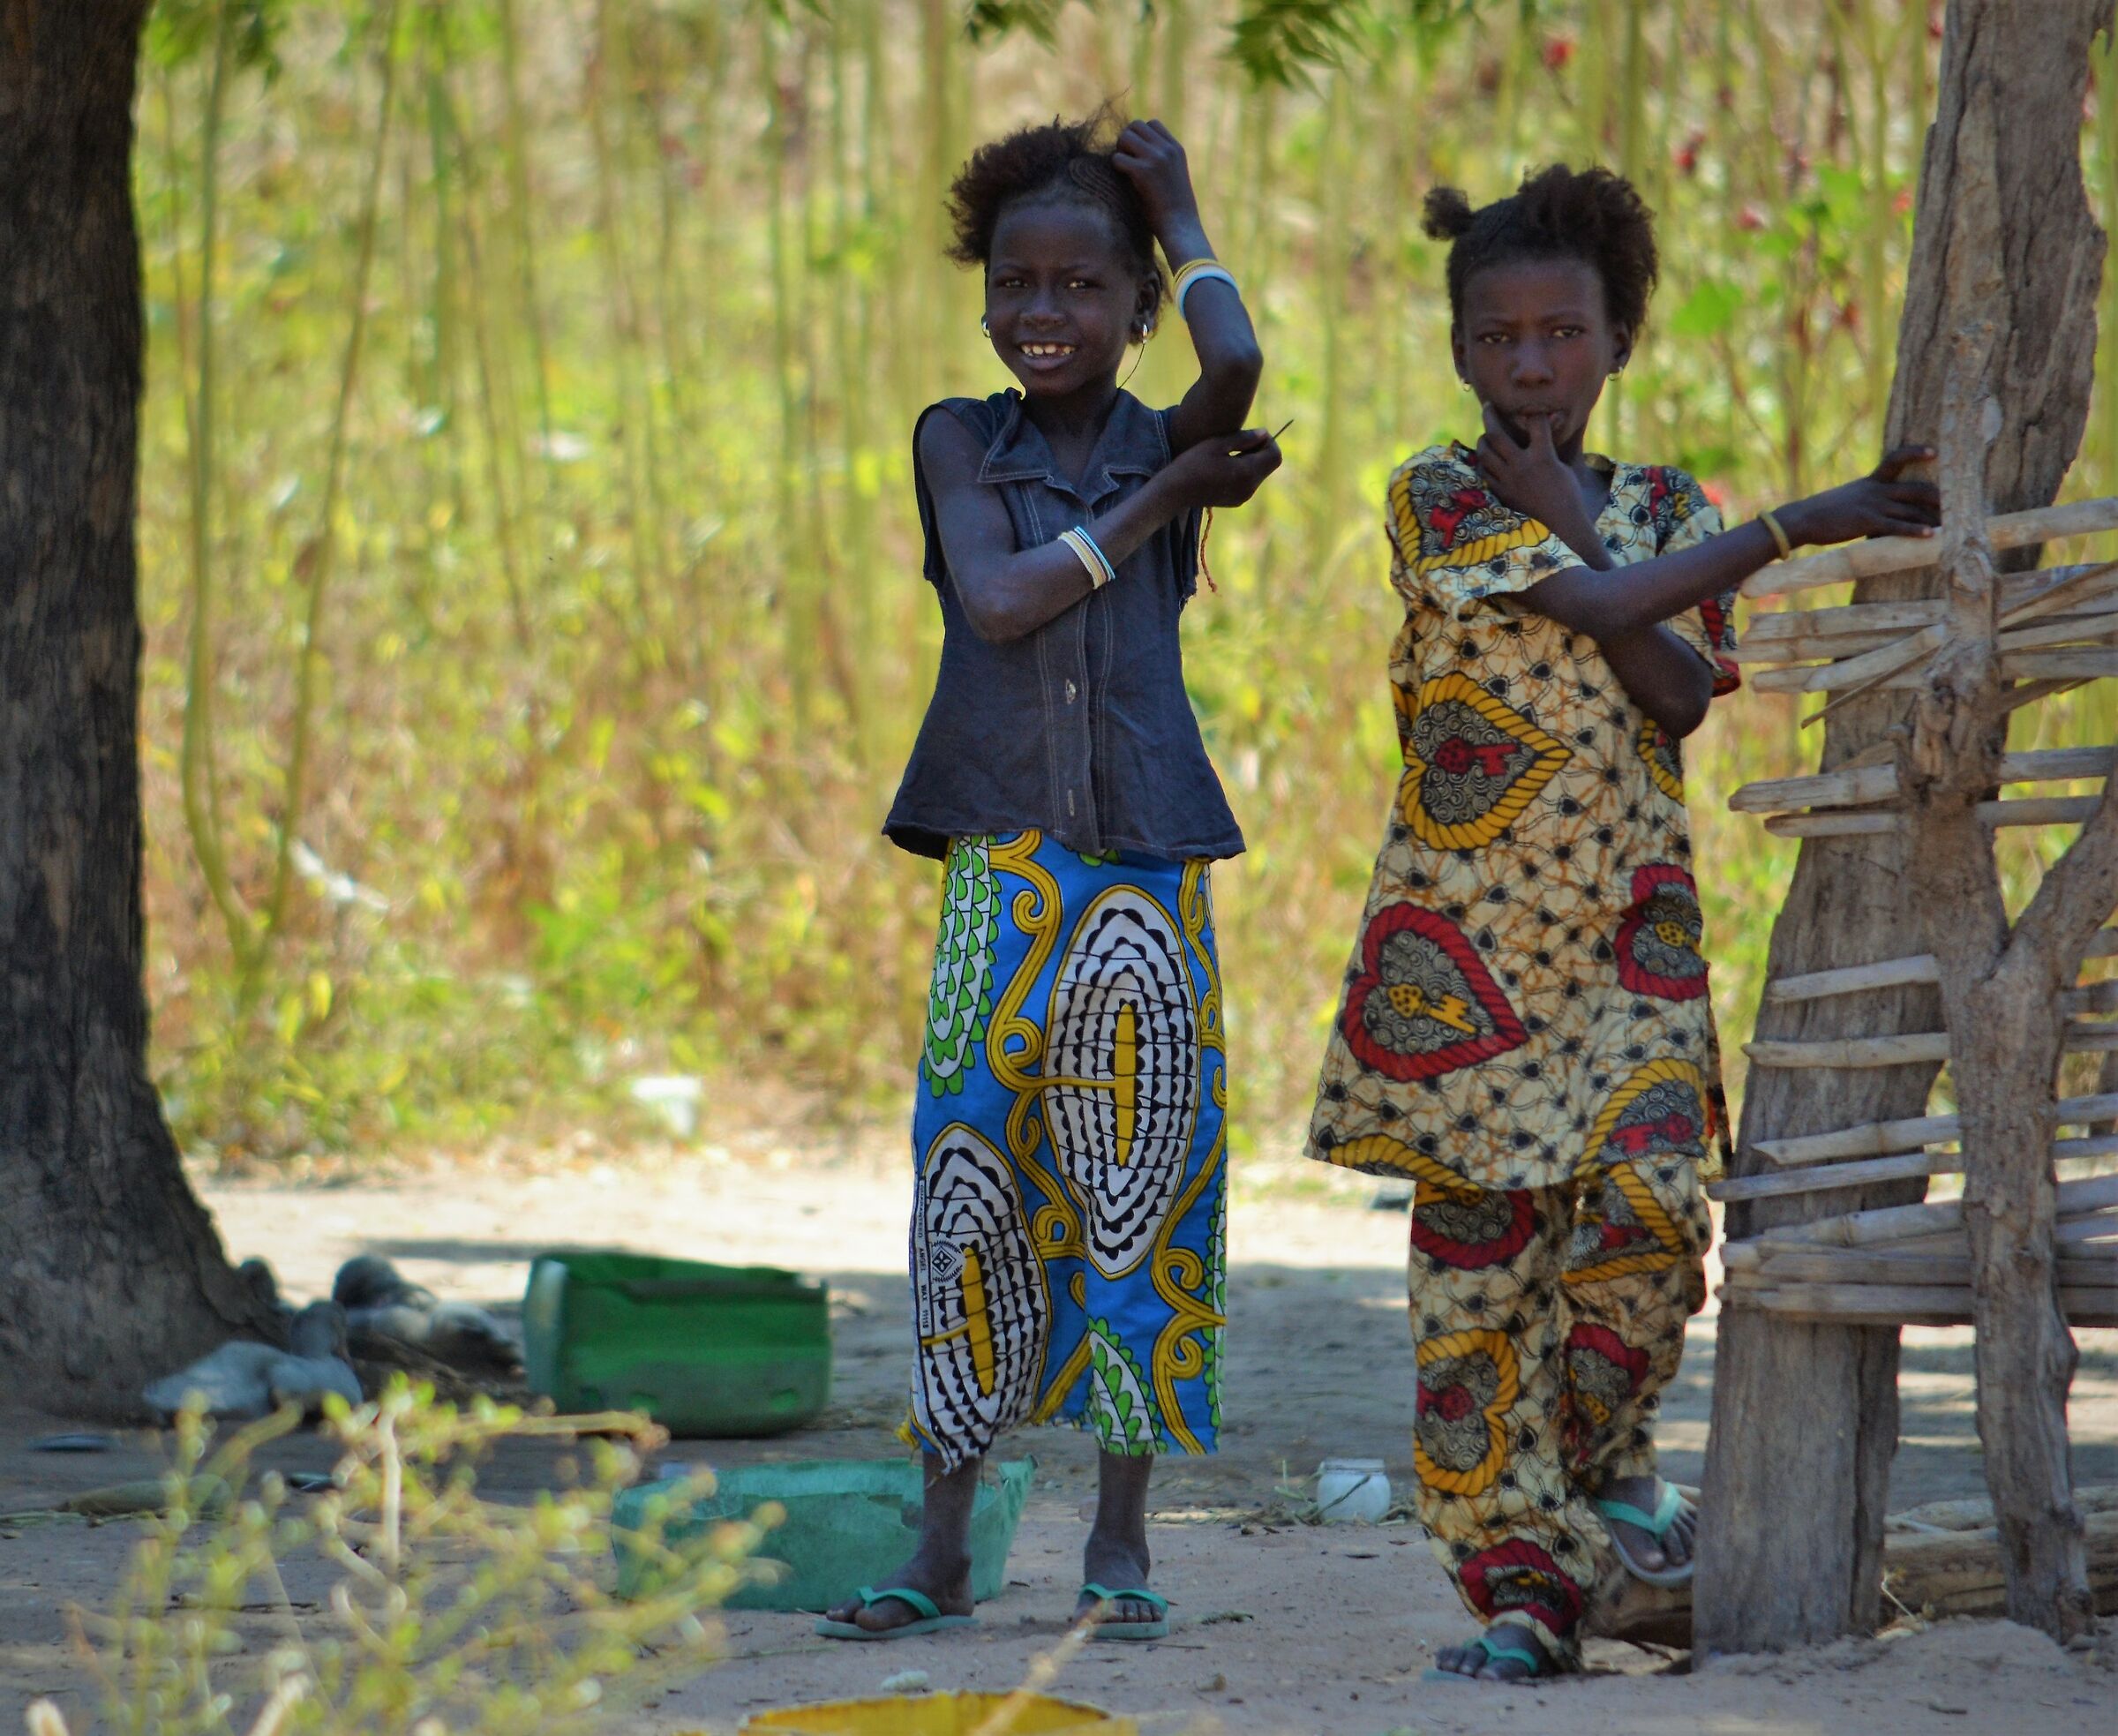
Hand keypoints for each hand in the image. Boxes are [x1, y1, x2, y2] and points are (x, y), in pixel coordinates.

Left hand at [1110, 119, 1202, 242]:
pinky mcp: (1143, 172)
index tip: (1137, 154)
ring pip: (1125, 137)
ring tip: (1124, 169)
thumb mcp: (1174, 176)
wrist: (1180, 225)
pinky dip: (1116, 167)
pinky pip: (1118, 158)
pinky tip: (1123, 179)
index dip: (1140, 136)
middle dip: (1127, 140)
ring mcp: (1155, 158)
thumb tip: (1136, 153)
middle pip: (1136, 125)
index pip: (1152, 124)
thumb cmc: (1175, 208)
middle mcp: (1167, 149)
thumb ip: (1161, 161)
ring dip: (1120, 151)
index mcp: (1176, 149)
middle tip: (1127, 160)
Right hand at [1162, 427, 1282, 510]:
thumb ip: (1244, 438)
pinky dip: (1244, 471)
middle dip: (1261, 450)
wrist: (1175, 491)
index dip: (1268, 441)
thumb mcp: (1218, 444)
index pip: (1275, 455)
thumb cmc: (1193, 463)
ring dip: (1252, 460)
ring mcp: (1244, 496)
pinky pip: (1250, 482)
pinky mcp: (1237, 501)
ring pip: (1260, 473)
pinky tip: (1224, 467)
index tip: (1252, 435)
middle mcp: (1250, 488)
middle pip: (1270, 464)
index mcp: (1247, 472)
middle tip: (1238, 442)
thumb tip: (1264, 433)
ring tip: (1228, 454)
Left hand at [1474, 405, 1586, 534]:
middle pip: (1497, 434)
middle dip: (1490, 416)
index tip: (1527, 405)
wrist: (1562, 521)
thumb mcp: (1562, 464)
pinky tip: (1486, 459)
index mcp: (1543, 456)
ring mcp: (1510, 480)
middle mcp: (1523, 465)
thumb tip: (1549, 425)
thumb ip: (1550, 446)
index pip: (1534, 422)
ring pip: (1485, 453)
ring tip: (1485, 435)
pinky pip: (1485, 473)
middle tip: (1487, 406)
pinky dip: (1483, 463)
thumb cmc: (1568, 492)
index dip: (1532, 411)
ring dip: (1483, 440)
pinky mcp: (1503, 493)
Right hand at [1779, 443, 1940, 546]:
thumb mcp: (1846, 499)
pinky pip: (1897, 526)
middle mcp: (1875, 490)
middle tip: (1958, 503)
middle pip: (1914, 488)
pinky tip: (1931, 535)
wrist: (1801, 519)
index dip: (1915, 453)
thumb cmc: (1821, 513)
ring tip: (1952, 524)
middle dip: (1937, 496)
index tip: (1934, 452)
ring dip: (1932, 517)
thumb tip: (1877, 513)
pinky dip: (1915, 530)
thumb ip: (1865, 501)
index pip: (1895, 459)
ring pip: (1910, 509)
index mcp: (1870, 482)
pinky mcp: (1867, 522)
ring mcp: (1872, 505)